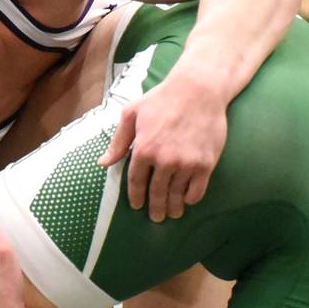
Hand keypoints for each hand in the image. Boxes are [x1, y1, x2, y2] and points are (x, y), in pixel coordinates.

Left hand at [99, 68, 227, 222]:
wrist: (199, 89)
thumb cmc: (162, 99)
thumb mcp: (132, 113)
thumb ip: (118, 141)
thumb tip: (103, 163)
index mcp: (143, 149)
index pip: (136, 183)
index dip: (136, 197)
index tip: (137, 205)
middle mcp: (164, 160)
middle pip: (157, 194)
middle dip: (155, 209)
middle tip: (156, 218)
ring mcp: (186, 164)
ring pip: (176, 196)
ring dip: (173, 209)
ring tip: (172, 214)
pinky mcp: (205, 164)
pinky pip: (196, 191)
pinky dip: (190, 199)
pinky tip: (187, 200)